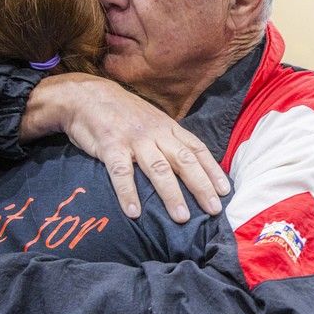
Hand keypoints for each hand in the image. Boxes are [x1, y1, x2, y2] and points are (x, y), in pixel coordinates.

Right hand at [21, 74, 229, 223]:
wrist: (88, 96)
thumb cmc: (124, 114)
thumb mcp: (153, 122)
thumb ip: (170, 141)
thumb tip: (191, 166)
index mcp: (169, 128)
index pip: (197, 149)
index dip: (212, 170)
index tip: (225, 191)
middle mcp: (156, 133)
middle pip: (184, 161)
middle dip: (201, 186)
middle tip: (213, 210)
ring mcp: (134, 139)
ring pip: (158, 168)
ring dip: (171, 194)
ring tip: (181, 217)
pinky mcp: (110, 146)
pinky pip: (121, 172)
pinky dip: (128, 193)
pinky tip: (134, 212)